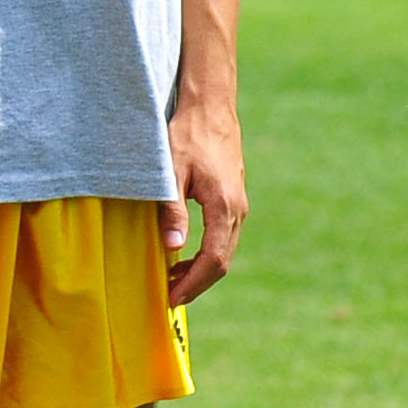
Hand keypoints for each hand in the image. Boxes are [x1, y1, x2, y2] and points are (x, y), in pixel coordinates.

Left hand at [163, 100, 246, 304]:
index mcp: (225, 207)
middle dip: (196, 283)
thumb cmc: (187, 135)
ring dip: (201, 269)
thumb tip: (172, 247)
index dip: (193, 284)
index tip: (172, 298)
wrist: (211, 108)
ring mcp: (238, 205)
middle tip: (169, 295)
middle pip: (221, 261)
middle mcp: (237, 211)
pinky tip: (184, 254)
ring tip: (172, 279)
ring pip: (224, 250)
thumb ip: (173, 209)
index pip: (212, 260)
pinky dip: (205, 252)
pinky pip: (223, 236)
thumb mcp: (172, 170)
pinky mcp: (233, 199)